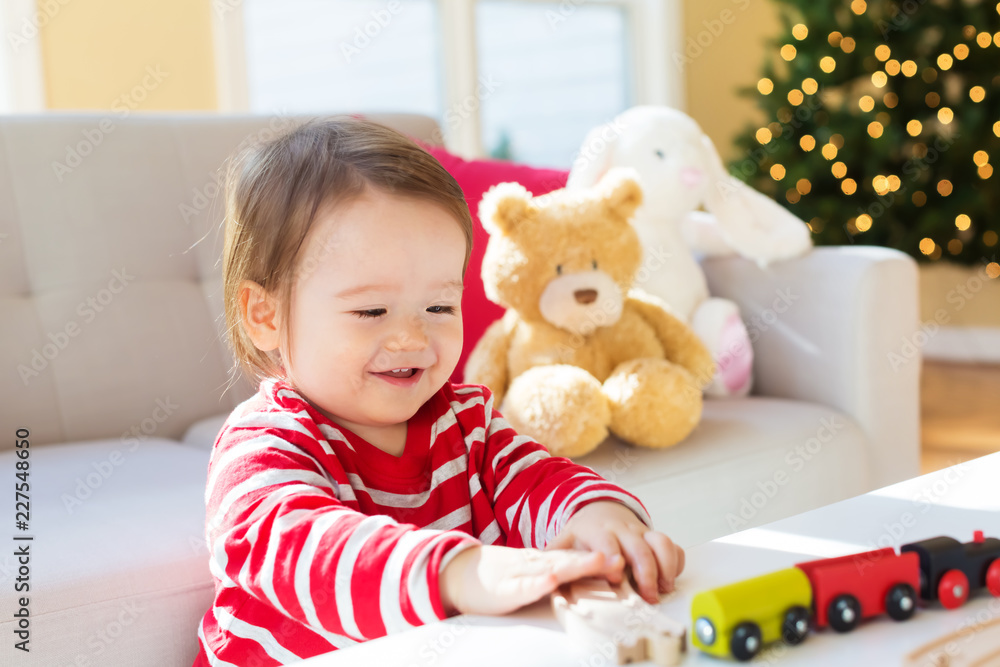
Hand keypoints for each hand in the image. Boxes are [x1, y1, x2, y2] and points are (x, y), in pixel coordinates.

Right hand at [439, 544, 620, 615]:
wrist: (461, 573)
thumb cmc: (499, 577)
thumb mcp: (532, 575)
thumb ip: (556, 576)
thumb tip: (586, 581)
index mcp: (544, 563)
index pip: (575, 559)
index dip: (599, 560)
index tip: (625, 559)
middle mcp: (537, 564)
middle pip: (570, 560)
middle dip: (595, 561)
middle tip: (620, 559)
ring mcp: (521, 574)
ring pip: (551, 568)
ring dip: (575, 565)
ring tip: (598, 561)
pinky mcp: (504, 588)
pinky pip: (522, 584)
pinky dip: (536, 581)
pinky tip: (549, 578)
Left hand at [543, 501, 684, 603]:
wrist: (600, 513)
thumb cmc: (583, 535)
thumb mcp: (565, 542)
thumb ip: (555, 558)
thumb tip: (542, 577)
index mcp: (598, 531)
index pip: (607, 542)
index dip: (612, 558)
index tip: (615, 578)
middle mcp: (623, 530)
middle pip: (639, 547)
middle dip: (646, 572)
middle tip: (647, 596)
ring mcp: (642, 533)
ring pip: (661, 542)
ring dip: (665, 567)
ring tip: (663, 589)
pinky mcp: (656, 540)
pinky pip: (673, 547)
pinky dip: (676, 563)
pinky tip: (669, 580)